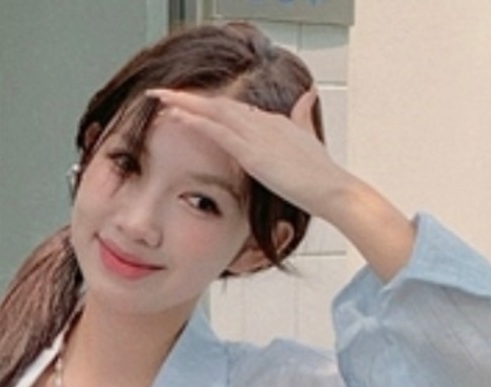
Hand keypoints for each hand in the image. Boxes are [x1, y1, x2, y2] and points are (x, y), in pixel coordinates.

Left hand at [148, 87, 340, 218]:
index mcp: (272, 122)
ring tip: (159, 99)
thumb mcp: (308, 139)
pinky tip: (176, 117)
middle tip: (162, 95)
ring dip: (184, 104)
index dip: (208, 106)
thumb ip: (303, 116)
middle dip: (188, 99)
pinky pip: (217, 131)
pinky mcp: (252, 152)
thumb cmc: (320, 174)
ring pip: (213, 112)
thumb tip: (308, 95)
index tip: (187, 105)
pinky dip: (195, 121)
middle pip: (218, 105)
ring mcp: (256, 135)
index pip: (234, 109)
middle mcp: (261, 122)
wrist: (331, 188)